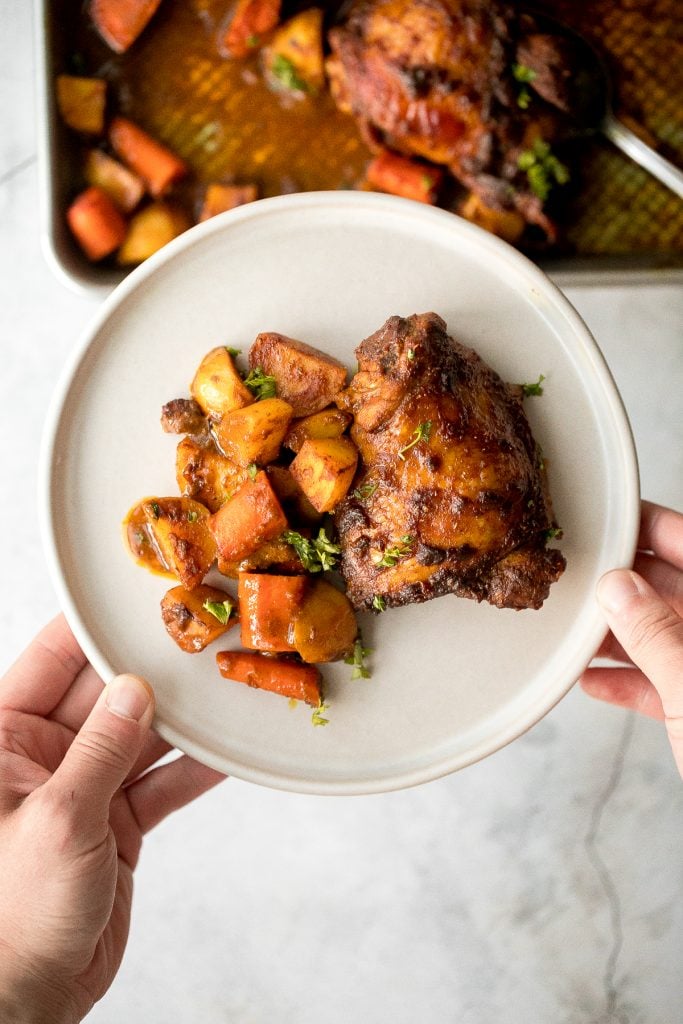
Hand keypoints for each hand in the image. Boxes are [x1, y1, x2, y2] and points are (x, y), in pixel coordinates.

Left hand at [0, 615, 223, 1023]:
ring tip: (223, 690)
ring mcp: (81, 789)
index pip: (51, 662)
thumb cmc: (11, 915)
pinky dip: (190, 771)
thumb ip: (102, 750)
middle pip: (104, 695)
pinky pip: (157, 784)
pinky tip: (224, 753)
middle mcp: (41, 757)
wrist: (28, 999)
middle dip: (150, 674)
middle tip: (199, 645)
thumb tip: (134, 690)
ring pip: (137, 737)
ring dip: (179, 721)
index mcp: (2, 740)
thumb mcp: (58, 820)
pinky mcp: (113, 824)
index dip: (95, 631)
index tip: (138, 604)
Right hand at [581, 500, 682, 776]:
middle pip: (675, 593)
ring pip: (666, 639)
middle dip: (627, 587)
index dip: (654, 528)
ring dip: (621, 636)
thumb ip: (656, 635)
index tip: (613, 518)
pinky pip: (665, 685)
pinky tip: (595, 681)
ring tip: (577, 630)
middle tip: (581, 577)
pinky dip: (630, 682)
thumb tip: (618, 588)